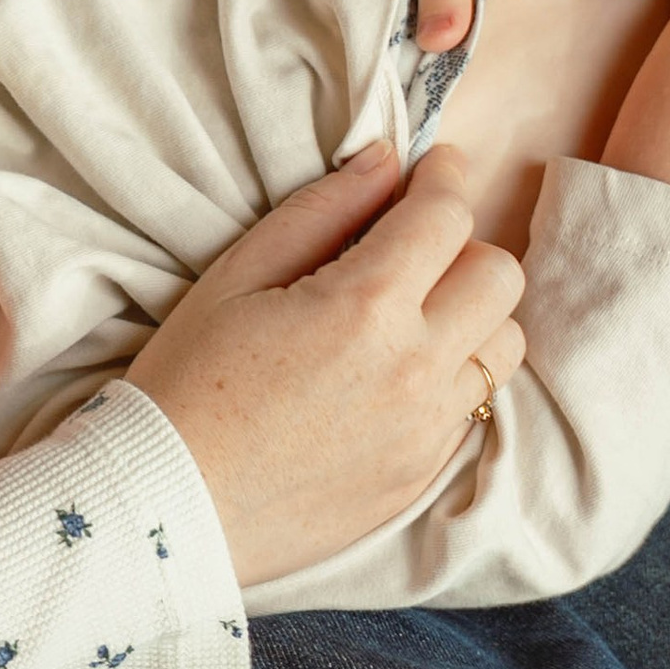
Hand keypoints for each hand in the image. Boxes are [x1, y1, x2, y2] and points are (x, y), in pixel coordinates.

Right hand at [133, 142, 524, 582]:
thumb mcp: (236, 277)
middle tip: (411, 251)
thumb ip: (320, 210)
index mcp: (365, 306)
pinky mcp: (421, 473)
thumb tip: (384, 161)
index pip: (447, 216)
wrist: (166, 507)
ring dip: (470, 316)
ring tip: (410, 318)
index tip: (433, 168)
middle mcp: (414, 367)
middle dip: (462, 247)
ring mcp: (425, 428)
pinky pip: (473, 405)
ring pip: (503, 345)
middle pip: (499, 276)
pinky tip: (391, 378)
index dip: (443, 178)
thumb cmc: (185, 385)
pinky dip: (450, 377)